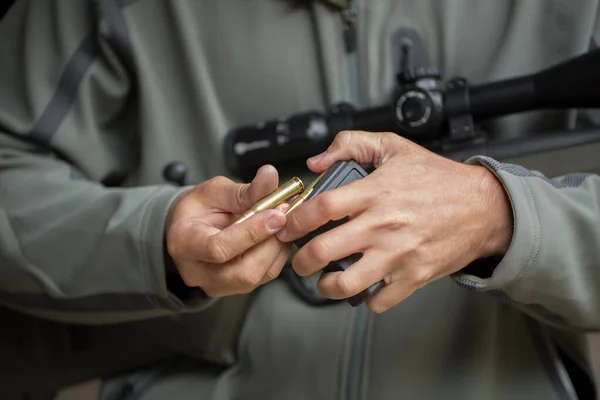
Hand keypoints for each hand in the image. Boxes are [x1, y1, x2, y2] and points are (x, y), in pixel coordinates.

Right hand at [165, 165, 290, 297]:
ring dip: (278, 246)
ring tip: (283, 220)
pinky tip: (278, 233)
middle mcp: (198, 272)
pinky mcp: (235, 288)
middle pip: (244, 272)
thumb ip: (243, 189)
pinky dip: (277, 253)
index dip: (253, 232)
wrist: (188, 228)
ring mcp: (216, 285)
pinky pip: (264, 276)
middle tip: (285, 214)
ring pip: (258, 276)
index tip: (277, 214)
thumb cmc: (198, 208)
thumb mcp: (215, 190)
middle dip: (271, 242)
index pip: (220, 248)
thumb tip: (270, 176)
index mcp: (185, 243)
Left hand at [277, 131, 512, 312]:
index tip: (289, 227)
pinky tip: (363, 285)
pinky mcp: (414, 276)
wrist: (483, 207)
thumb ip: (350, 145)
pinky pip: (379, 300)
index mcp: (375, 192)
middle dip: (300, 261)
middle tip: (299, 260)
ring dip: (326, 286)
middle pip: (324, 250)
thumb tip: (316, 163)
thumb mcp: (393, 147)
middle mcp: (383, 225)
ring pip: (346, 283)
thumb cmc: (437, 178)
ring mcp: (398, 254)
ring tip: (324, 280)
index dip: (296, 220)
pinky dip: (365, 298)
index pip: (321, 208)